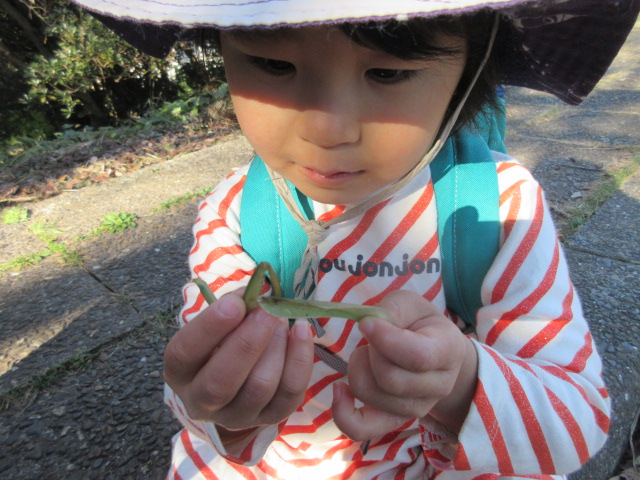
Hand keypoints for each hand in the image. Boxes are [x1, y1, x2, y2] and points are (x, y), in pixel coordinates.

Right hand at [163, 291, 313, 438]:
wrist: (237, 380)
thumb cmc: (223, 340)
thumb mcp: (217, 323)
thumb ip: (232, 308)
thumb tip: (258, 293)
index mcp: (180, 372)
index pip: (184, 353)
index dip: (209, 327)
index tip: (235, 303)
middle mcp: (202, 401)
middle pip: (221, 382)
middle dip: (248, 343)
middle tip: (267, 311)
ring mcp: (236, 416)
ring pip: (259, 388)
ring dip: (276, 348)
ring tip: (282, 319)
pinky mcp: (269, 418)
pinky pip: (289, 394)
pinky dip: (299, 360)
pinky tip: (301, 331)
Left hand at [332, 290, 477, 440]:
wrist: (437, 355)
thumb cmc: (420, 324)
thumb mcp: (411, 305)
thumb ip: (393, 309)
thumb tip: (369, 324)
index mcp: (447, 350)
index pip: (418, 356)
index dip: (386, 340)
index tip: (367, 324)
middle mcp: (438, 386)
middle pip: (389, 378)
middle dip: (370, 352)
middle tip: (372, 338)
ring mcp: (417, 408)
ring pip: (371, 395)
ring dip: (358, 369)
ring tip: (368, 354)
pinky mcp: (393, 422)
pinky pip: (361, 428)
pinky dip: (343, 411)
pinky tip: (339, 388)